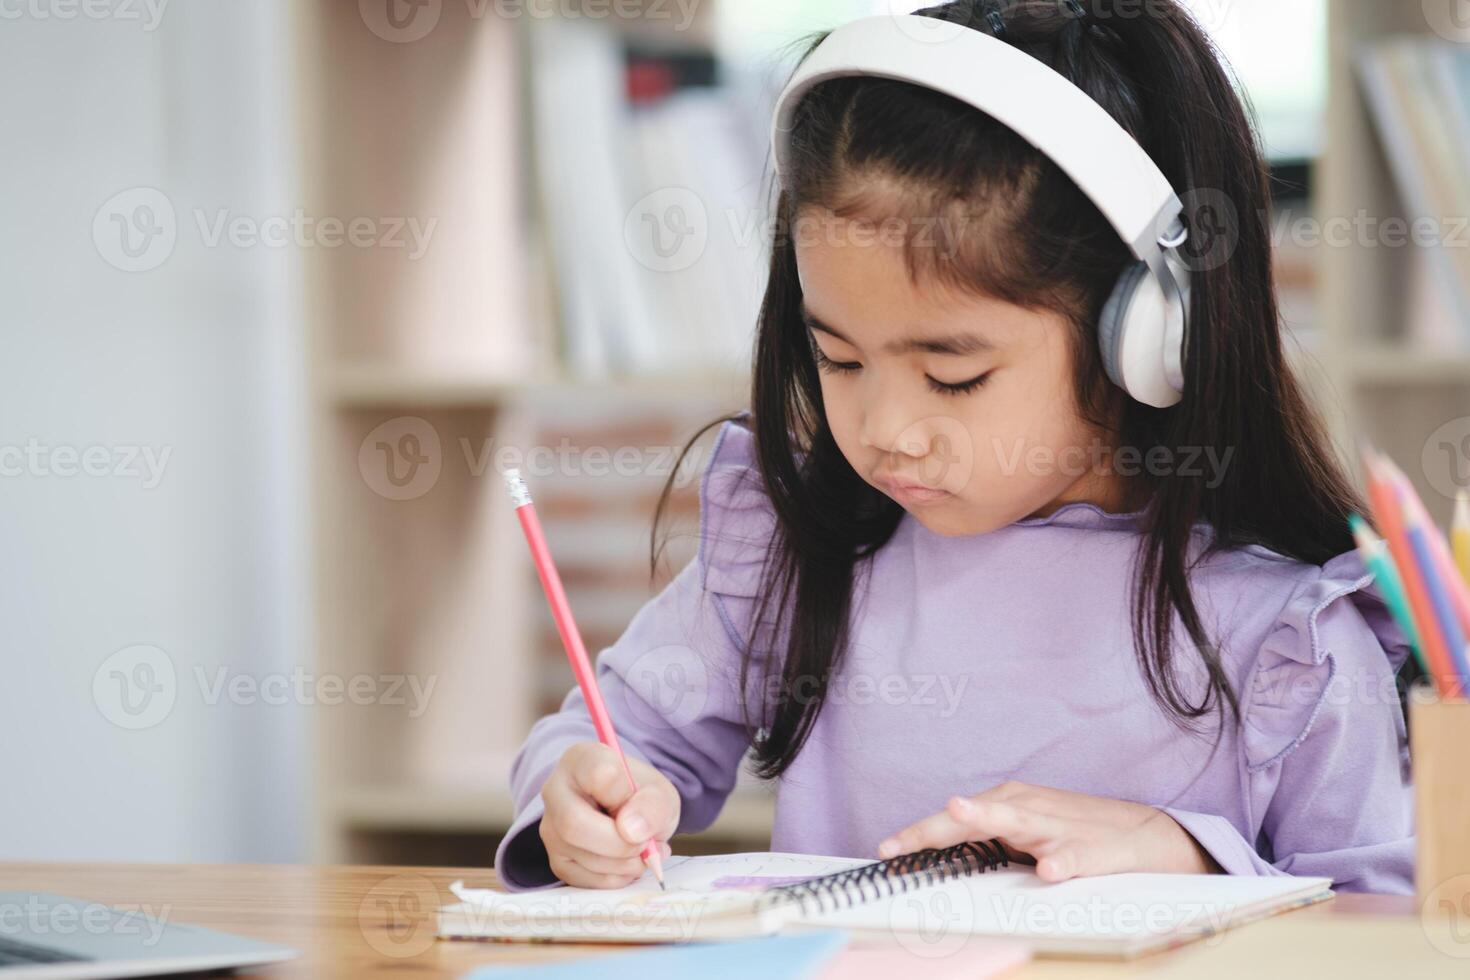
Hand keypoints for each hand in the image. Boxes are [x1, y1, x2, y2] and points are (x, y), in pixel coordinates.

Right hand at [538, 742, 678, 888]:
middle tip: (646, 844)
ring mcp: (550, 829)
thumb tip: (633, 832)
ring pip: (582, 856)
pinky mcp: (557, 860)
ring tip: (645, 851)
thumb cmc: (640, 797)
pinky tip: (629, 863)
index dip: (626, 796)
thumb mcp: (659, 792)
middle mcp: (555, 792)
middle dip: (620, 844)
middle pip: (574, 824)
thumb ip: (653, 805)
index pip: (599, 775)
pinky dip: (617, 878)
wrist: (629, 814)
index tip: (639, 801)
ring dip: (625, 864)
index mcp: (581, 759)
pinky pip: (585, 880)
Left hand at [876, 781, 1221, 881]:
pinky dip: (1062, 861)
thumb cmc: (1078, 833)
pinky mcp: (1093, 849)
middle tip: (897, 844)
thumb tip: (939, 862)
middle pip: (972, 817)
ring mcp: (1059, 827)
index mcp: (1008, 806)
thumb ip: (989, 845)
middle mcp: (1027, 809)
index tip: (884, 852)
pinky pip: (1074, 856)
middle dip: (933, 829)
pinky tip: (1048, 869)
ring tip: (961, 809)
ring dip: (988, 816)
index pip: (954, 822)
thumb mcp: (1027, 836)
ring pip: (1018, 822)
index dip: (918, 835)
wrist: (1148, 836)